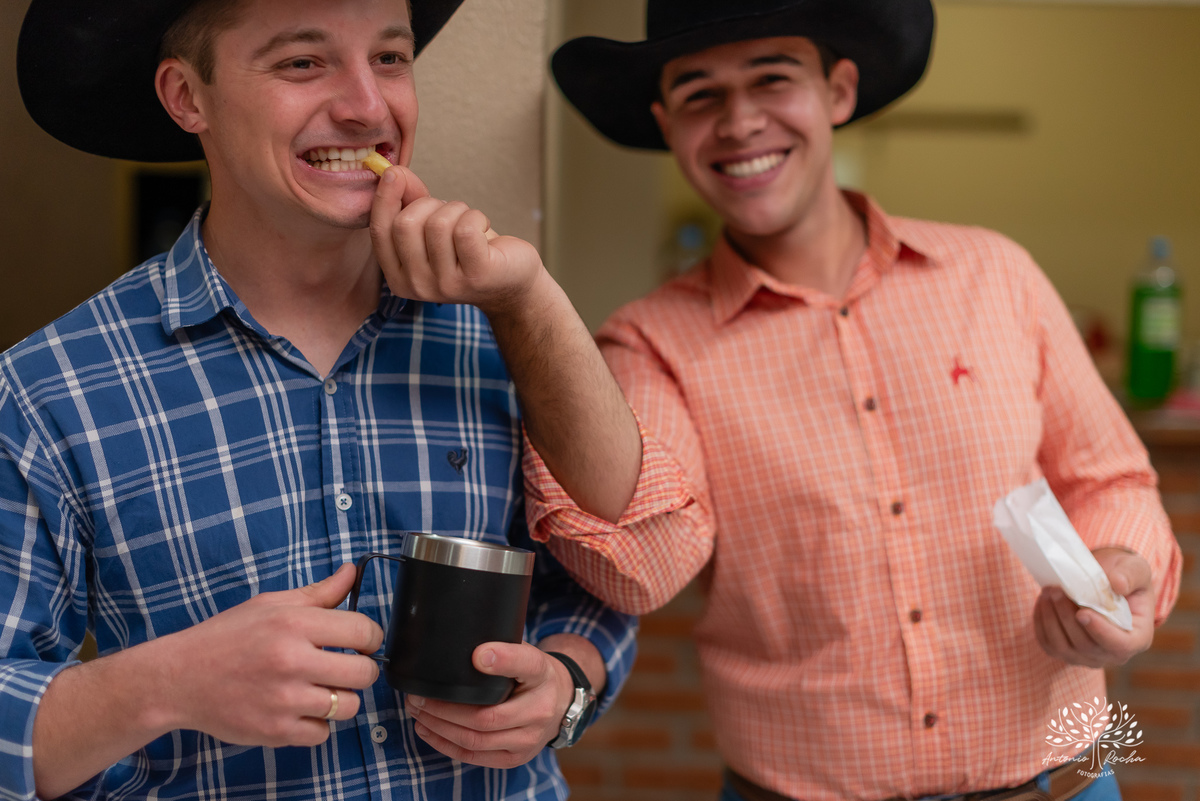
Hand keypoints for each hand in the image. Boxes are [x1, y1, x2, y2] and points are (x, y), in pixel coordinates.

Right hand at [165, 563, 383, 746]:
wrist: (178, 678)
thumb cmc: (226, 637)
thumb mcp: (271, 604)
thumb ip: (318, 593)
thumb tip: (350, 572)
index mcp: (294, 623)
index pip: (364, 631)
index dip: (371, 637)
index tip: (361, 641)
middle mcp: (292, 660)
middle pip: (364, 672)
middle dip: (361, 669)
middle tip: (344, 667)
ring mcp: (284, 699)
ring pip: (349, 706)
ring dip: (341, 699)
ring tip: (320, 688)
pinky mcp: (275, 731)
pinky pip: (322, 734)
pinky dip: (316, 725)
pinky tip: (299, 709)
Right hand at [369, 164, 544, 317]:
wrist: (511, 281)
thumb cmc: (469, 252)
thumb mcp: (432, 227)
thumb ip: (408, 201)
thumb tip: (394, 173)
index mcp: (398, 277)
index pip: (379, 231)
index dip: (384, 197)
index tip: (394, 173)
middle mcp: (417, 286)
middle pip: (405, 224)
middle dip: (429, 205)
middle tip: (451, 213)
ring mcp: (446, 285)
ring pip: (437, 224)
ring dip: (457, 210)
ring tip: (470, 222)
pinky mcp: (476, 276)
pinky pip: (465, 229)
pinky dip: (476, 216)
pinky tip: (483, 227)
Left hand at [405, 642, 573, 767]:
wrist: (560, 702)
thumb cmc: (533, 675)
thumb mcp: (526, 653)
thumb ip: (503, 649)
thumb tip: (466, 649)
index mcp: (542, 674)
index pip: (525, 665)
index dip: (502, 659)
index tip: (477, 654)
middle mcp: (539, 710)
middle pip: (487, 716)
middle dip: (445, 708)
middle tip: (418, 696)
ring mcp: (528, 740)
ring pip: (476, 740)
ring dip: (440, 728)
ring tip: (417, 712)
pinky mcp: (515, 758)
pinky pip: (474, 756)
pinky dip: (445, 744)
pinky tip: (427, 730)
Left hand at [1033, 547, 1154, 667]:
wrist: (1104, 580)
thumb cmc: (1123, 576)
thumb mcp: (1135, 569)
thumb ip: (1130, 575)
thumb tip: (1117, 584)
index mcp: (1137, 638)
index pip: (1120, 645)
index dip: (1100, 632)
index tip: (1082, 613)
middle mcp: (1112, 654)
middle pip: (1085, 645)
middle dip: (1068, 616)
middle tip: (1056, 590)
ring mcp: (1086, 656)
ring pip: (1063, 647)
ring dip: (1051, 618)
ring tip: (1048, 591)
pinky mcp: (1064, 651)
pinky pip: (1048, 644)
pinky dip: (1041, 623)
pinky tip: (1043, 602)